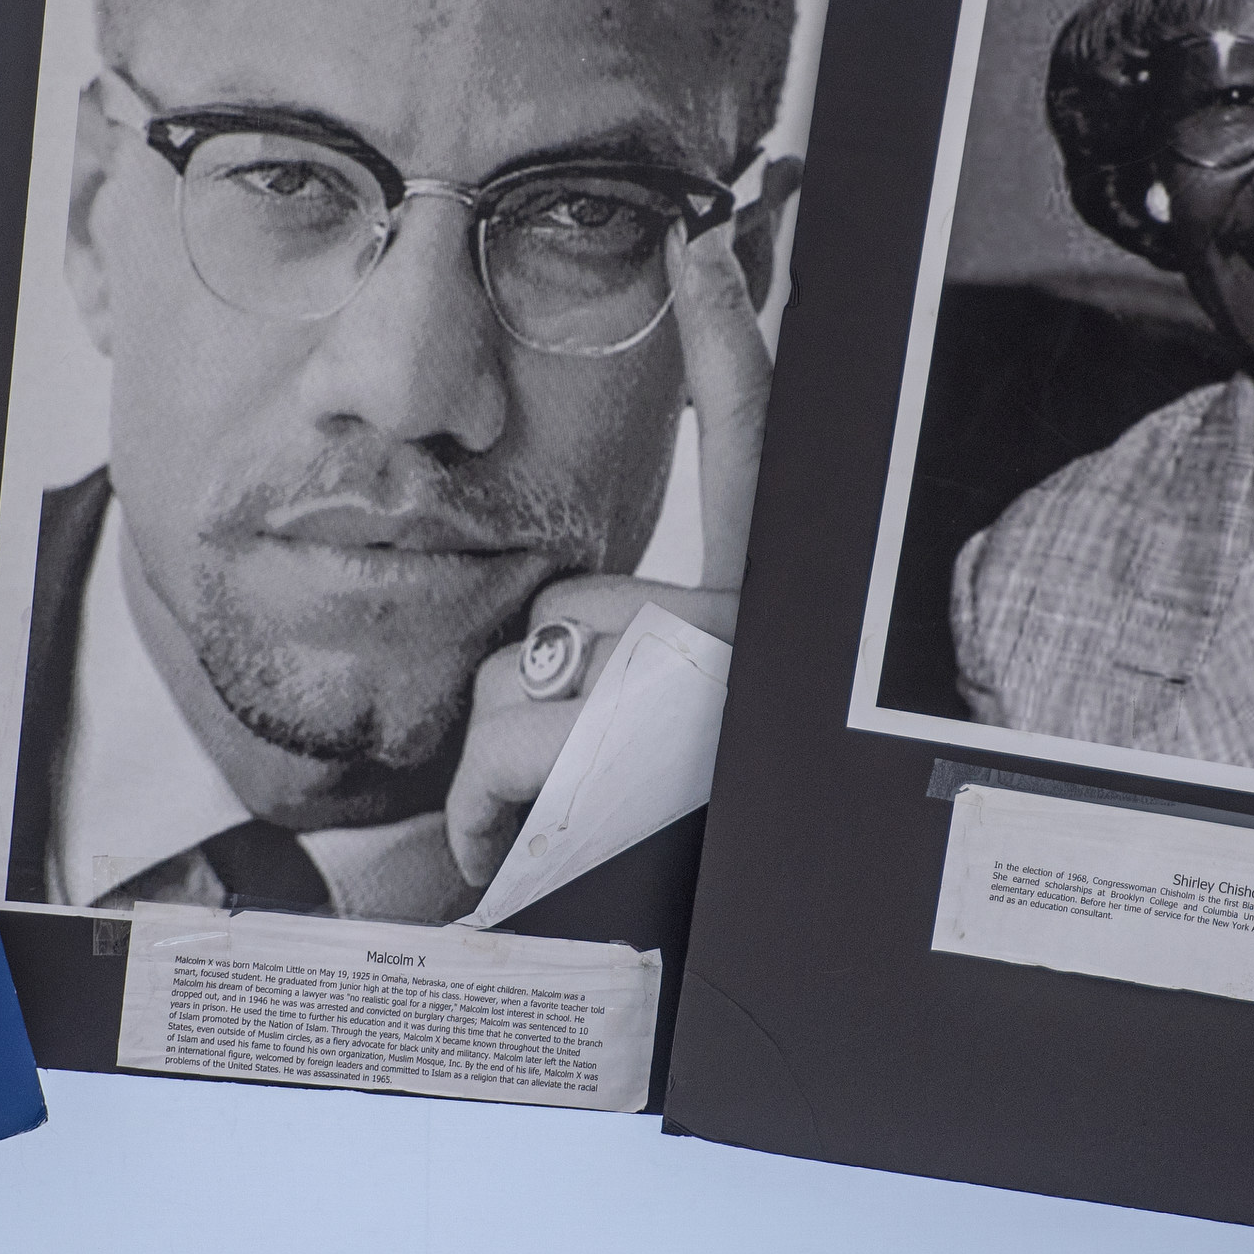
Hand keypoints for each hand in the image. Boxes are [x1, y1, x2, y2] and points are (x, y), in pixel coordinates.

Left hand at [440, 231, 771, 888]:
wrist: (659, 1005)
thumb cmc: (660, 877)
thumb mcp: (667, 761)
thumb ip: (635, 678)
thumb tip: (562, 650)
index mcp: (769, 638)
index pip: (757, 462)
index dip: (734, 349)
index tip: (711, 248)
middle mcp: (747, 646)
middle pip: (572, 610)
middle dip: (541, 707)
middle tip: (593, 801)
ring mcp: (688, 693)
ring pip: (518, 680)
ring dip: (509, 773)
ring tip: (566, 842)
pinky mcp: (619, 746)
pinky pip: (492, 747)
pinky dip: (484, 824)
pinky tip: (535, 868)